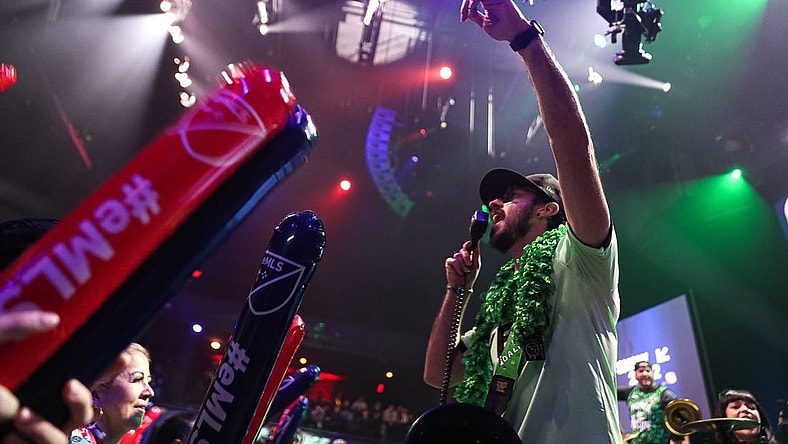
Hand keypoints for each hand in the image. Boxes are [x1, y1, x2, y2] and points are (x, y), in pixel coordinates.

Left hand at [0, 310, 113, 442]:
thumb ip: (14, 326)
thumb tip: (53, 319)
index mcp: (42, 381)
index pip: (83, 371)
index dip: (107, 364)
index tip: (122, 353)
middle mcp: (43, 407)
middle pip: (84, 407)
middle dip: (83, 397)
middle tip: (69, 384)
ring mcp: (35, 431)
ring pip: (69, 433)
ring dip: (48, 426)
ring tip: (21, 415)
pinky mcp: (27, 441)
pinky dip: (33, 436)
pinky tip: (11, 434)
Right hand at [445, 240, 480, 290]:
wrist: (463, 286)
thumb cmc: (470, 277)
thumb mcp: (476, 264)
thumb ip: (476, 253)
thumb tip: (477, 243)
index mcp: (468, 256)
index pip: (467, 246)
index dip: (468, 244)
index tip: (469, 244)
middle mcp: (461, 257)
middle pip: (463, 250)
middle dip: (467, 257)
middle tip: (469, 264)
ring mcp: (455, 259)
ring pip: (458, 255)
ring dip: (463, 264)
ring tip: (465, 271)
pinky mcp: (449, 263)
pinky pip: (453, 261)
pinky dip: (458, 267)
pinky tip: (460, 272)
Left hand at [460, 0, 529, 41]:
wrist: (514, 33)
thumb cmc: (503, 30)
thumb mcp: (485, 24)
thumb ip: (476, 17)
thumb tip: (468, 12)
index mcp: (487, 5)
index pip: (472, 1)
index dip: (464, 9)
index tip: (462, 20)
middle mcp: (490, 0)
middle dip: (465, 4)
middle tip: (463, 15)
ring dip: (469, 2)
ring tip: (470, 10)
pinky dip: (474, 0)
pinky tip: (473, 7)